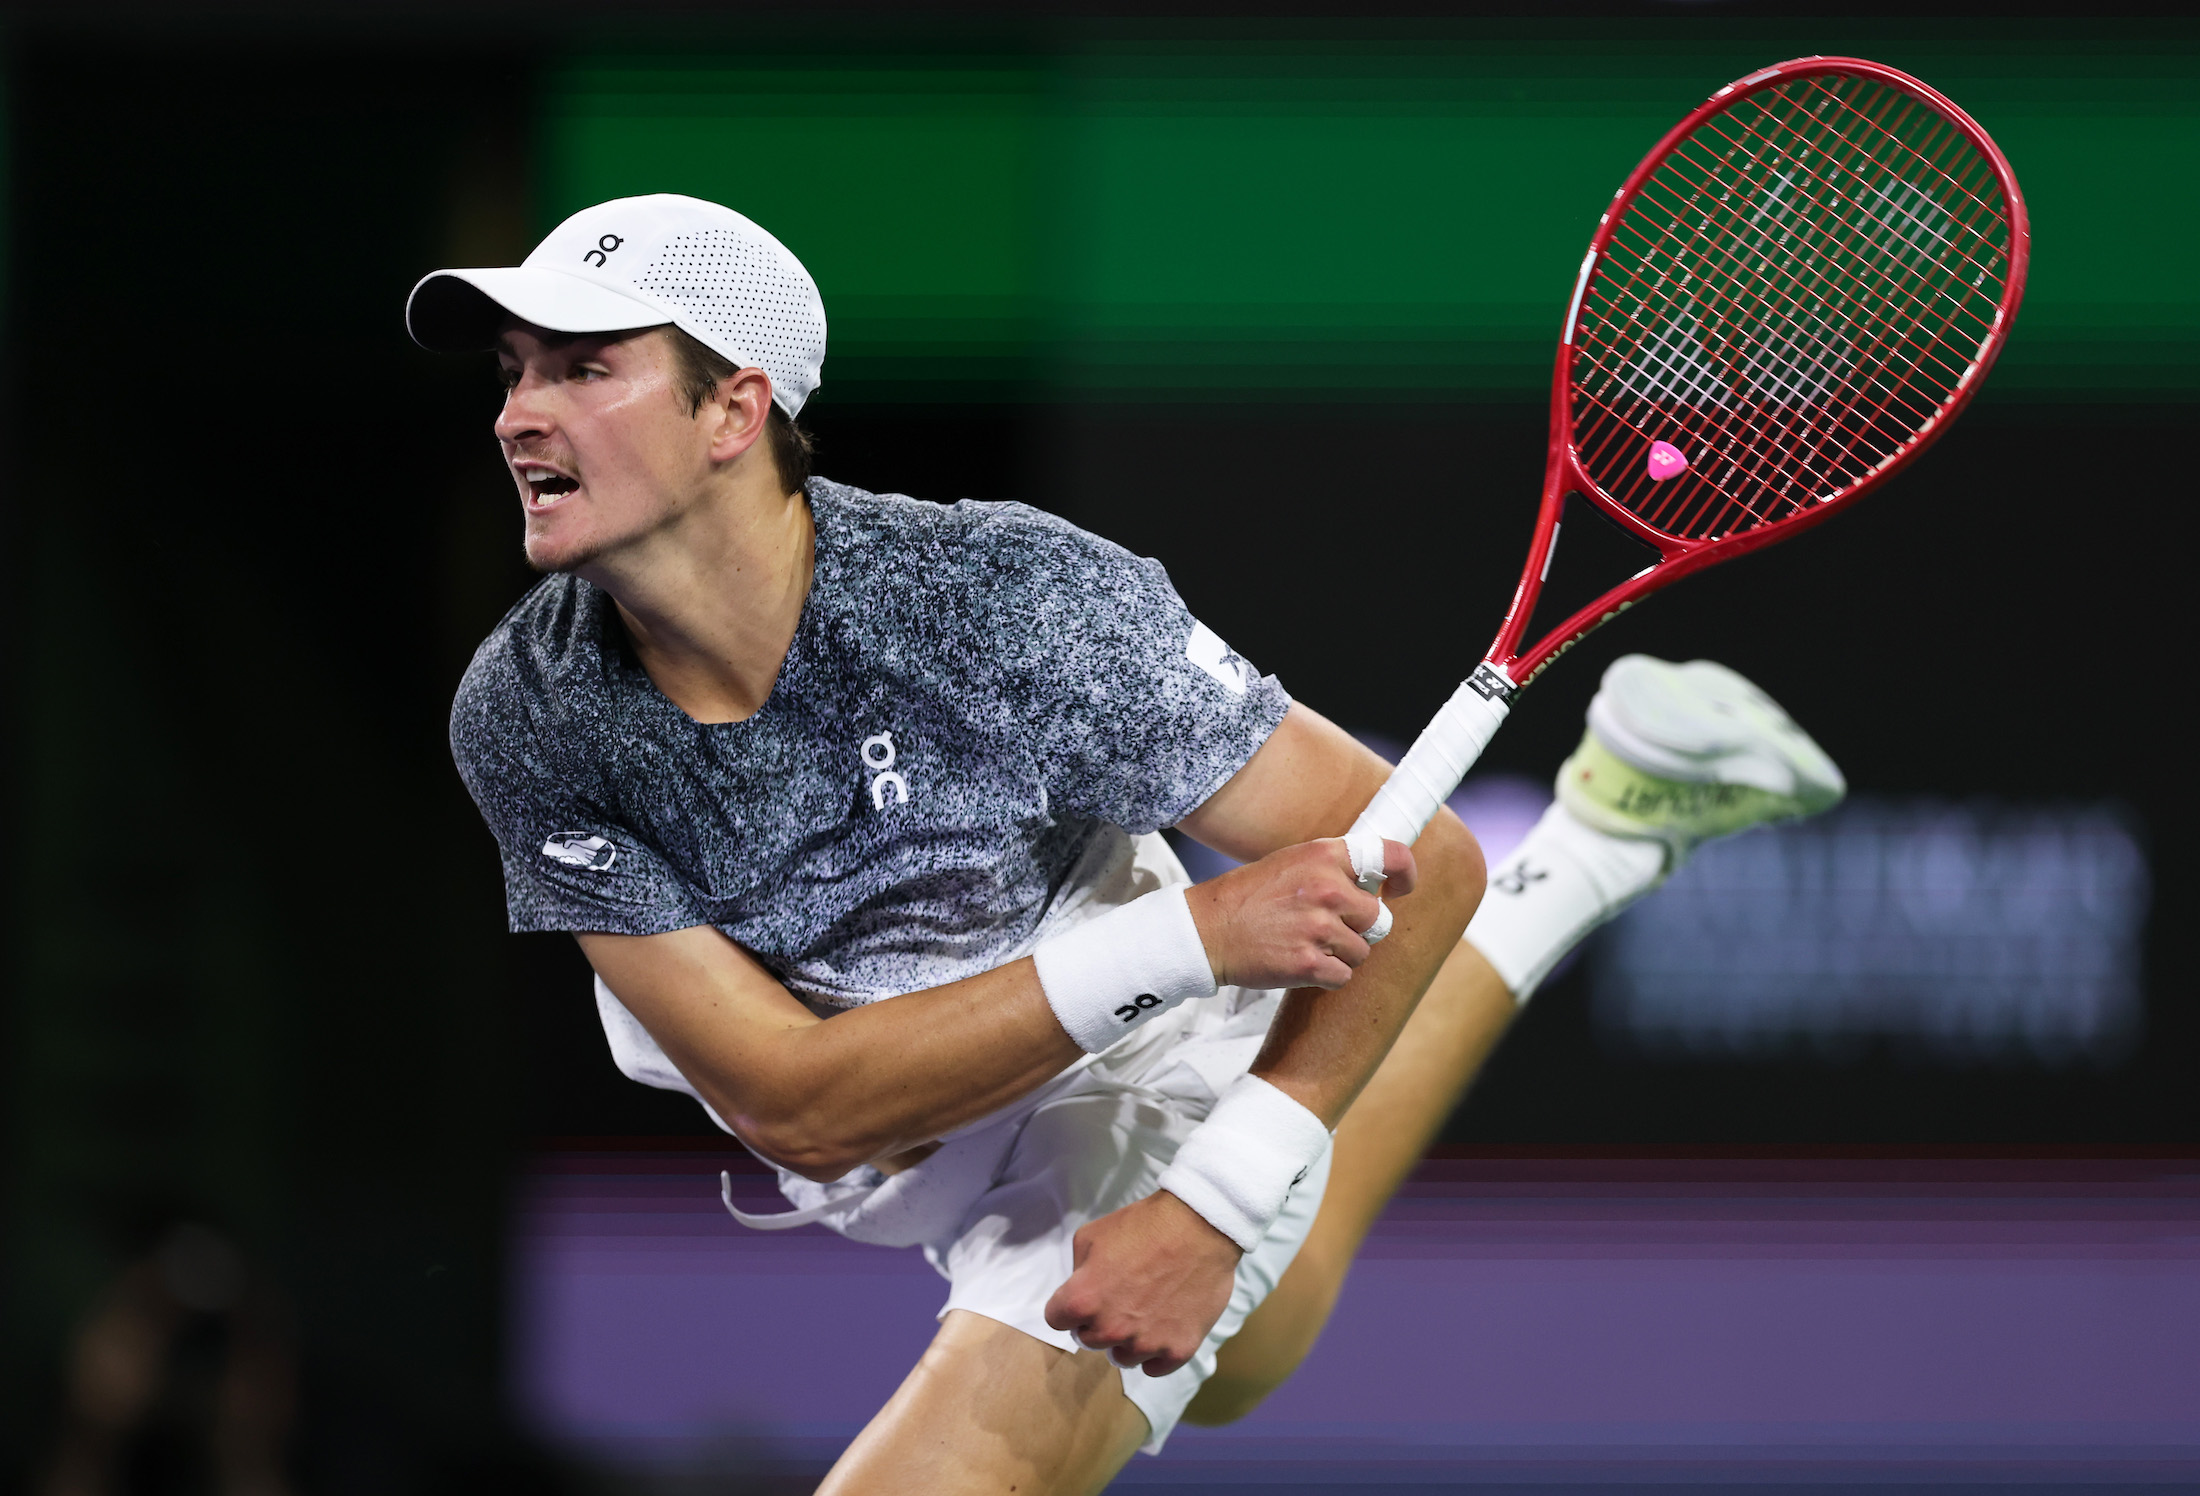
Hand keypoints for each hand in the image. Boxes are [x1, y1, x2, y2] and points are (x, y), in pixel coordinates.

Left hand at [1043, 1190, 1242, 1376]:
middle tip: (1118, 1298)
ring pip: (1121, 1357)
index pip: (1056, 1319)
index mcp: (1083, 1299)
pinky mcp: (1177, 1350)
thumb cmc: (1144, 1225)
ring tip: (1143, 1312)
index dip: (1067, 1305)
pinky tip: (1162, 1329)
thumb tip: (1079, 1289)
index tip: (1083, 1295)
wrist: (1199, 1225)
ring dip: (1126, 1340)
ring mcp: (1146, 1343)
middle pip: (1088, 1340)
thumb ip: (1077, 1270)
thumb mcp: (1092, 1235)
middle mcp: (1110, 1328)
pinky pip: (1154, 1368)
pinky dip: (1156, 1353)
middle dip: (1097, 1321)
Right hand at [1184, 837, 1414, 990]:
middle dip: (1357, 927)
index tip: (1401, 888)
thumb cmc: (1249, 897)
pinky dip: (1326, 975)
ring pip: (1361, 951)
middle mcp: (1327, 889)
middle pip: (1377, 918)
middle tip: (1324, 927)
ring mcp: (1319, 927)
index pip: (1391, 855)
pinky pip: (1343, 976)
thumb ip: (1332, 869)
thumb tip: (1376, 883)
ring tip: (1304, 943)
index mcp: (1324, 856)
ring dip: (1340, 954)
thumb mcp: (1291, 863)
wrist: (1207, 930)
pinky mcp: (1310, 962)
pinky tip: (1300, 961)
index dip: (1405, 874)